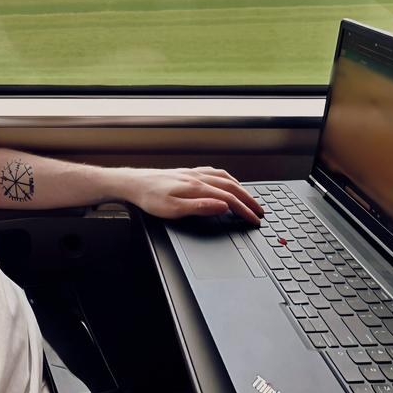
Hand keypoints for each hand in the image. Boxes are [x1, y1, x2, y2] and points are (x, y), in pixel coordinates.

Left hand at [118, 167, 263, 222]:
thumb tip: (223, 206)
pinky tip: (226, 181)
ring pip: (225, 178)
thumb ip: (200, 208)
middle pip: (231, 187)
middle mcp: (198, 177)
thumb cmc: (149, 198)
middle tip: (260, 211)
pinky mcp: (187, 172)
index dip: (244, 211)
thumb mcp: (173, 209)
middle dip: (249, 200)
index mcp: (197, 187)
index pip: (229, 199)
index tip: (255, 220)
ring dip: (241, 188)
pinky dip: (227, 178)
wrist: (132, 183)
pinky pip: (214, 172)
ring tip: (250, 198)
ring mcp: (193, 173)